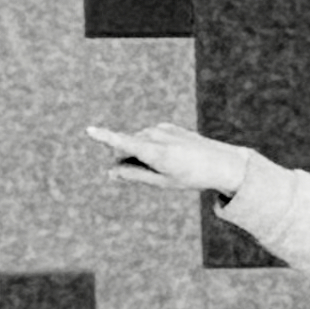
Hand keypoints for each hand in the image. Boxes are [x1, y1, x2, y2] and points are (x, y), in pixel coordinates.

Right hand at [93, 121, 260, 202]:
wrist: (220, 162)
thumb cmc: (189, 177)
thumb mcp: (162, 182)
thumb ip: (135, 176)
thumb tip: (111, 172)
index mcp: (156, 153)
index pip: (124, 143)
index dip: (104, 138)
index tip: (89, 130)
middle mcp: (156, 136)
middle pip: (126, 148)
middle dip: (125, 161)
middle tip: (149, 176)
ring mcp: (161, 129)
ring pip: (136, 143)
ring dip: (139, 155)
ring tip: (166, 166)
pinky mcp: (166, 126)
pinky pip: (148, 138)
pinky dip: (150, 148)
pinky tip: (169, 156)